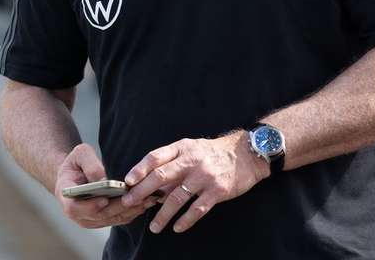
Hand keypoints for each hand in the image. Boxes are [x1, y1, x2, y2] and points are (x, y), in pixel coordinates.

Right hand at [54, 143, 158, 228]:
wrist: (73, 176)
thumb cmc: (75, 164)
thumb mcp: (80, 155)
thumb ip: (90, 165)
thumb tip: (103, 179)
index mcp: (67, 197)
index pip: (74, 208)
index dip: (89, 206)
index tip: (104, 199)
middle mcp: (78, 214)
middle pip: (99, 215)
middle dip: (119, 206)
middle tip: (136, 197)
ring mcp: (90, 220)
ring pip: (112, 219)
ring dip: (130, 210)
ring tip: (147, 198)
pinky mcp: (103, 221)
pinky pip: (119, 219)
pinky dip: (133, 212)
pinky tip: (145, 202)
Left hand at [120, 132, 269, 233]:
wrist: (246, 154)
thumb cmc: (213, 153)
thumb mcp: (191, 149)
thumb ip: (173, 163)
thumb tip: (151, 183)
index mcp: (182, 148)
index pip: (155, 157)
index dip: (139, 169)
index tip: (127, 181)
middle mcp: (191, 160)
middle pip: (161, 177)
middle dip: (142, 191)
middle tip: (130, 203)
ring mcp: (204, 176)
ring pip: (177, 197)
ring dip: (162, 214)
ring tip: (153, 227)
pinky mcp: (218, 191)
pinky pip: (198, 209)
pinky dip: (186, 220)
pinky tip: (177, 228)